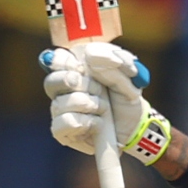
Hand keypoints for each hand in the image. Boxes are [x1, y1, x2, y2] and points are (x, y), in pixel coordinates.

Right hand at [41, 43, 170, 164]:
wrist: (136, 126)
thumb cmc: (126, 97)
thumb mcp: (129, 75)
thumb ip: (113, 61)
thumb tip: (90, 55)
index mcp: (75, 70)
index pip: (56, 60)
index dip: (68, 63)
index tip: (85, 68)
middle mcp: (62, 90)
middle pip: (51, 82)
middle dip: (81, 85)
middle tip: (99, 89)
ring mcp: (61, 111)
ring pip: (60, 104)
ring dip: (89, 105)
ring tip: (105, 109)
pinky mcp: (63, 132)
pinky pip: (62, 124)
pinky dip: (84, 122)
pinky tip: (98, 123)